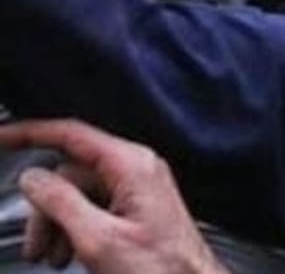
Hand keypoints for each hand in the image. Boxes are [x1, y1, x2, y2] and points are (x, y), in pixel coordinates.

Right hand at [0, 119, 228, 273]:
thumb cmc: (159, 270)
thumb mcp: (98, 239)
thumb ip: (61, 203)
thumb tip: (32, 176)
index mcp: (131, 165)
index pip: (71, 134)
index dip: (31, 133)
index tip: (1, 137)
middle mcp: (136, 168)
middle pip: (70, 174)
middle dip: (45, 210)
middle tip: (36, 248)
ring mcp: (138, 187)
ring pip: (79, 194)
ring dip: (58, 226)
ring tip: (52, 258)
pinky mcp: (137, 207)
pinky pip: (95, 208)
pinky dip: (75, 230)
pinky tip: (70, 255)